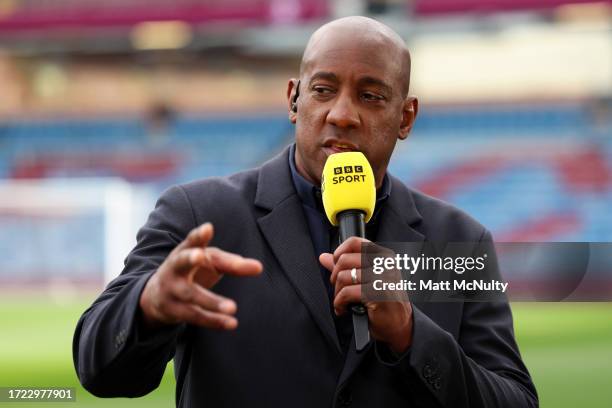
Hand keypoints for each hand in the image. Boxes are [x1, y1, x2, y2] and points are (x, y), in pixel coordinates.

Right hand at [139, 223, 262, 329]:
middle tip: (200, 256)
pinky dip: (214, 321)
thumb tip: (259, 267)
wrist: (156, 296)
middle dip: (190, 258)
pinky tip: (231, 323)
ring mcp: (171, 290)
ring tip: (233, 307)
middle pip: (181, 262)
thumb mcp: (209, 263)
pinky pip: (195, 316)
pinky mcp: (173, 310)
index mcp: (184, 251)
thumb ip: (233, 263)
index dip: (199, 236)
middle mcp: (175, 268)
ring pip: (191, 295)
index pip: (191, 241)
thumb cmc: (191, 271)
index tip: (208, 229)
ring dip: (212, 302)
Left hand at [319, 237, 412, 353]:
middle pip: (344, 260)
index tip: (336, 266)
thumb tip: (324, 257)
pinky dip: (340, 303)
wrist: (400, 325)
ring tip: (342, 302)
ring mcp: (382, 277)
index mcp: (383, 255)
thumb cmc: (384, 301)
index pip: (355, 242)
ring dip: (337, 293)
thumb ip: (346, 266)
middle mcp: (384, 263)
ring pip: (343, 277)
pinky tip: (343, 309)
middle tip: (339, 289)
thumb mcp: (366, 279)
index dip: (339, 252)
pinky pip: (346, 293)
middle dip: (335, 278)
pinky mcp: (377, 293)